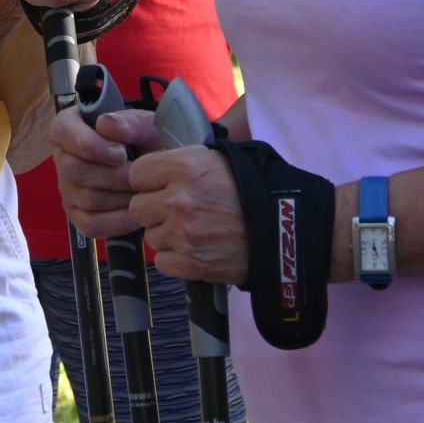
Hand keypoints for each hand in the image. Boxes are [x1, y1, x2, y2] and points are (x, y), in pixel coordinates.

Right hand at [50, 106, 162, 237]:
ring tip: (143, 192)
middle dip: (112, 175)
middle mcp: (64, 157)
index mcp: (72, 126)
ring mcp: (68, 188)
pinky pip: (90, 223)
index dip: (88, 143)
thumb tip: (105, 123)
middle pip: (72, 169)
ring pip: (85, 198)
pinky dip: (117, 220)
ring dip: (120, 197)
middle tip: (140, 176)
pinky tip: (136, 212)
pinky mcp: (78, 215)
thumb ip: (130, 122)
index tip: (121, 153)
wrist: (159, 171)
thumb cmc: (149, 142)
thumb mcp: (147, 127)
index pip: (62, 130)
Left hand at [130, 146, 249, 284]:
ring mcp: (183, 234)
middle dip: (154, 210)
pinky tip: (196, 249)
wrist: (285, 228)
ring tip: (195, 230)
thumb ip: (182, 161)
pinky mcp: (190, 263)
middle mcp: (178, 200)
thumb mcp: (218, 159)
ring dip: (167, 235)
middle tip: (178, 211)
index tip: (160, 186)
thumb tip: (154, 168)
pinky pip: (162, 262)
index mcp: (184, 167)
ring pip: (151, 237)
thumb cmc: (255, 189)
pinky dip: (176, 259)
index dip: (148, 181)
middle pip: (138, 208)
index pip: (137, 174)